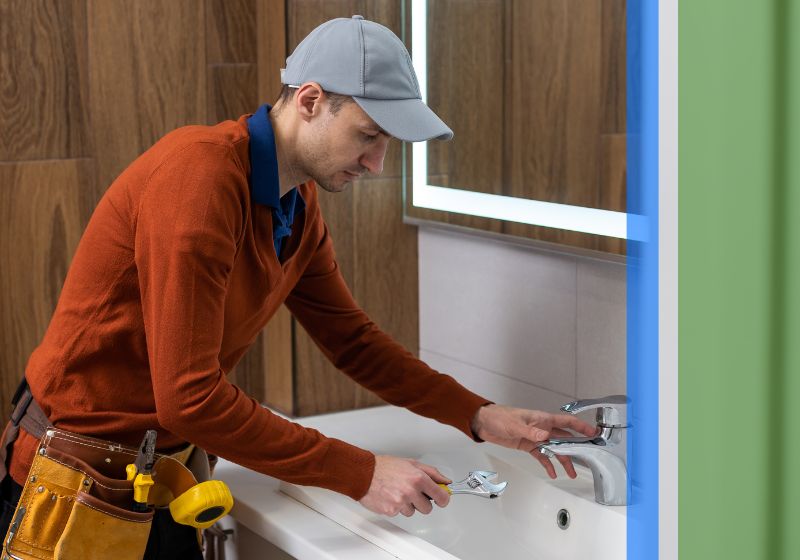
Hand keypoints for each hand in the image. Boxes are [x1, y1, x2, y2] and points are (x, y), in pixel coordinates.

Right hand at [359, 455, 451, 516]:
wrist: (364, 473)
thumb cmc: (385, 467)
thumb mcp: (411, 463)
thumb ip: (432, 473)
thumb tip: (445, 481)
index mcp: (418, 478)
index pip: (441, 496)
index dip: (443, 499)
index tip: (442, 499)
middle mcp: (411, 491)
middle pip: (428, 508)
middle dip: (422, 502)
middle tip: (413, 493)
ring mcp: (401, 502)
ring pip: (413, 512)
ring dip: (408, 505)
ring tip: (398, 492)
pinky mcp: (391, 510)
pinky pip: (400, 513)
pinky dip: (396, 507)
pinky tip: (390, 496)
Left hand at [470, 404, 597, 478]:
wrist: (485, 423)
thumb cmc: (499, 416)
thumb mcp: (514, 424)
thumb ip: (530, 431)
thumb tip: (545, 436)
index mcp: (542, 419)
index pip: (567, 422)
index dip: (581, 427)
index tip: (593, 433)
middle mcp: (542, 428)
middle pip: (564, 438)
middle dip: (576, 447)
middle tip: (588, 456)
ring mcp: (536, 437)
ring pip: (555, 449)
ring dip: (563, 460)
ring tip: (571, 473)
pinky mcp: (528, 445)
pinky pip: (542, 456)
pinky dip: (548, 464)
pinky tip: (553, 473)